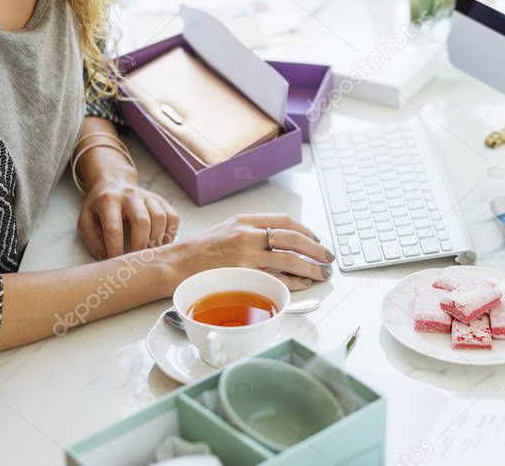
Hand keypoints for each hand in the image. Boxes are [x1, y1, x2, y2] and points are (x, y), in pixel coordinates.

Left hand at [78, 176, 179, 258]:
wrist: (114, 183)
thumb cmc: (99, 207)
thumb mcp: (86, 221)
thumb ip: (92, 240)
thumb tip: (107, 258)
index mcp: (108, 201)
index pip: (114, 228)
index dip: (116, 249)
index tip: (117, 263)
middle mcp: (130, 195)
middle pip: (141, 221)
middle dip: (140, 245)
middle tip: (137, 260)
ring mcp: (148, 196)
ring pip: (160, 218)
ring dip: (157, 240)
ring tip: (150, 253)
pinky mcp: (161, 200)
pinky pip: (172, 217)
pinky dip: (170, 233)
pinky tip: (161, 243)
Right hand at [168, 213, 333, 290]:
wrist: (176, 264)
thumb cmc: (201, 250)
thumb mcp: (228, 229)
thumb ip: (253, 231)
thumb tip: (283, 241)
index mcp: (245, 221)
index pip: (285, 222)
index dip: (306, 231)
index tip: (316, 240)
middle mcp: (248, 235)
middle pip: (293, 239)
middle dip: (316, 249)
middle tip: (328, 257)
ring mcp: (246, 256)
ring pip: (289, 260)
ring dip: (310, 267)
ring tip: (322, 273)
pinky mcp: (243, 276)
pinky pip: (276, 279)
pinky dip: (293, 282)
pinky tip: (303, 284)